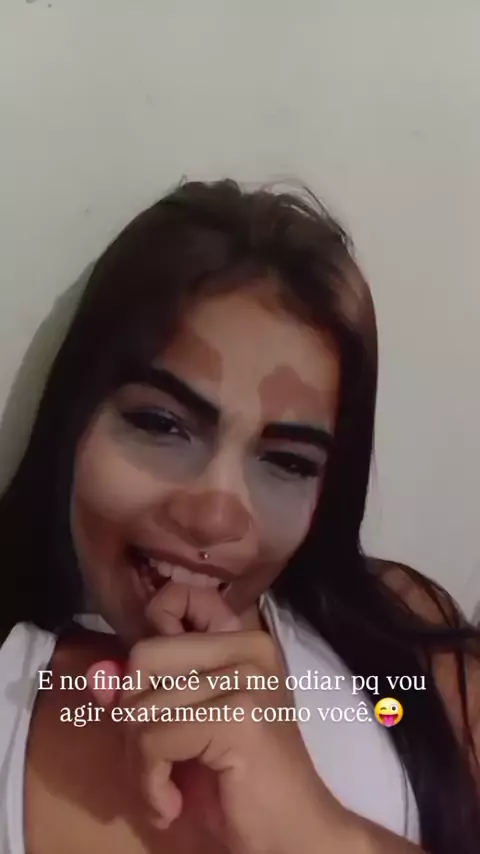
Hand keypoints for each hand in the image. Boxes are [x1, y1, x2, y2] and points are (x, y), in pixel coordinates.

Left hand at [88, 583, 347, 853]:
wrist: (293, 837)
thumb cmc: (238, 784)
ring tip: (165, 791)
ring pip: (142, 705)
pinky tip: (171, 805)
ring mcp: (246, 678)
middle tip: (153, 761)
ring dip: (139, 763)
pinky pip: (154, 739)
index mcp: (242, 639)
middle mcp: (249, 647)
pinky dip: (149, 783)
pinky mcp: (238, 717)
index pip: (176, 598)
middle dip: (132, 718)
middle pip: (143, 657)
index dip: (148, 640)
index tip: (152, 692)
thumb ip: (145, 692)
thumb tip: (99, 676)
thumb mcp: (183, 726)